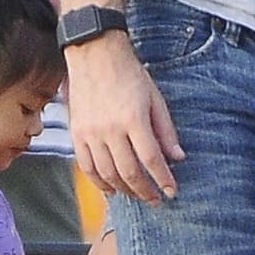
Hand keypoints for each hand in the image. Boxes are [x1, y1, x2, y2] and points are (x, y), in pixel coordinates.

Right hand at [65, 30, 183, 202]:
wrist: (95, 54)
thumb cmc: (130, 74)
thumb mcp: (155, 98)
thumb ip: (166, 130)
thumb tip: (177, 158)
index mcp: (133, 119)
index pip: (151, 159)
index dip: (163, 179)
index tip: (172, 192)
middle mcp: (110, 129)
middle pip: (129, 172)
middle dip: (145, 191)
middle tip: (156, 200)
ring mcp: (91, 133)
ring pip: (107, 174)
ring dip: (124, 190)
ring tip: (137, 196)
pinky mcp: (77, 133)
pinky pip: (87, 167)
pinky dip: (99, 183)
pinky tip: (112, 190)